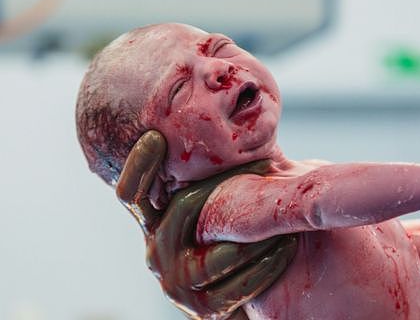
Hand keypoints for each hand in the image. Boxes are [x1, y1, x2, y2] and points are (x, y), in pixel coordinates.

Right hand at [117, 130, 297, 319]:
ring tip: (287, 215)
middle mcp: (156, 253)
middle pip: (181, 211)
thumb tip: (248, 118)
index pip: (132, 194)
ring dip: (258, 234)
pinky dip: (267, 264)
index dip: (137, 167)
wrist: (237, 300)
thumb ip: (219, 175)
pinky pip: (240, 284)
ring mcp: (176, 284)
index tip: (154, 137)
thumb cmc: (232, 240)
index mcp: (155, 224)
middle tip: (267, 167)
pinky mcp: (203, 310)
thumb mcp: (218, 207)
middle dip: (224, 188)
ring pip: (219, 253)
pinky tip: (288, 247)